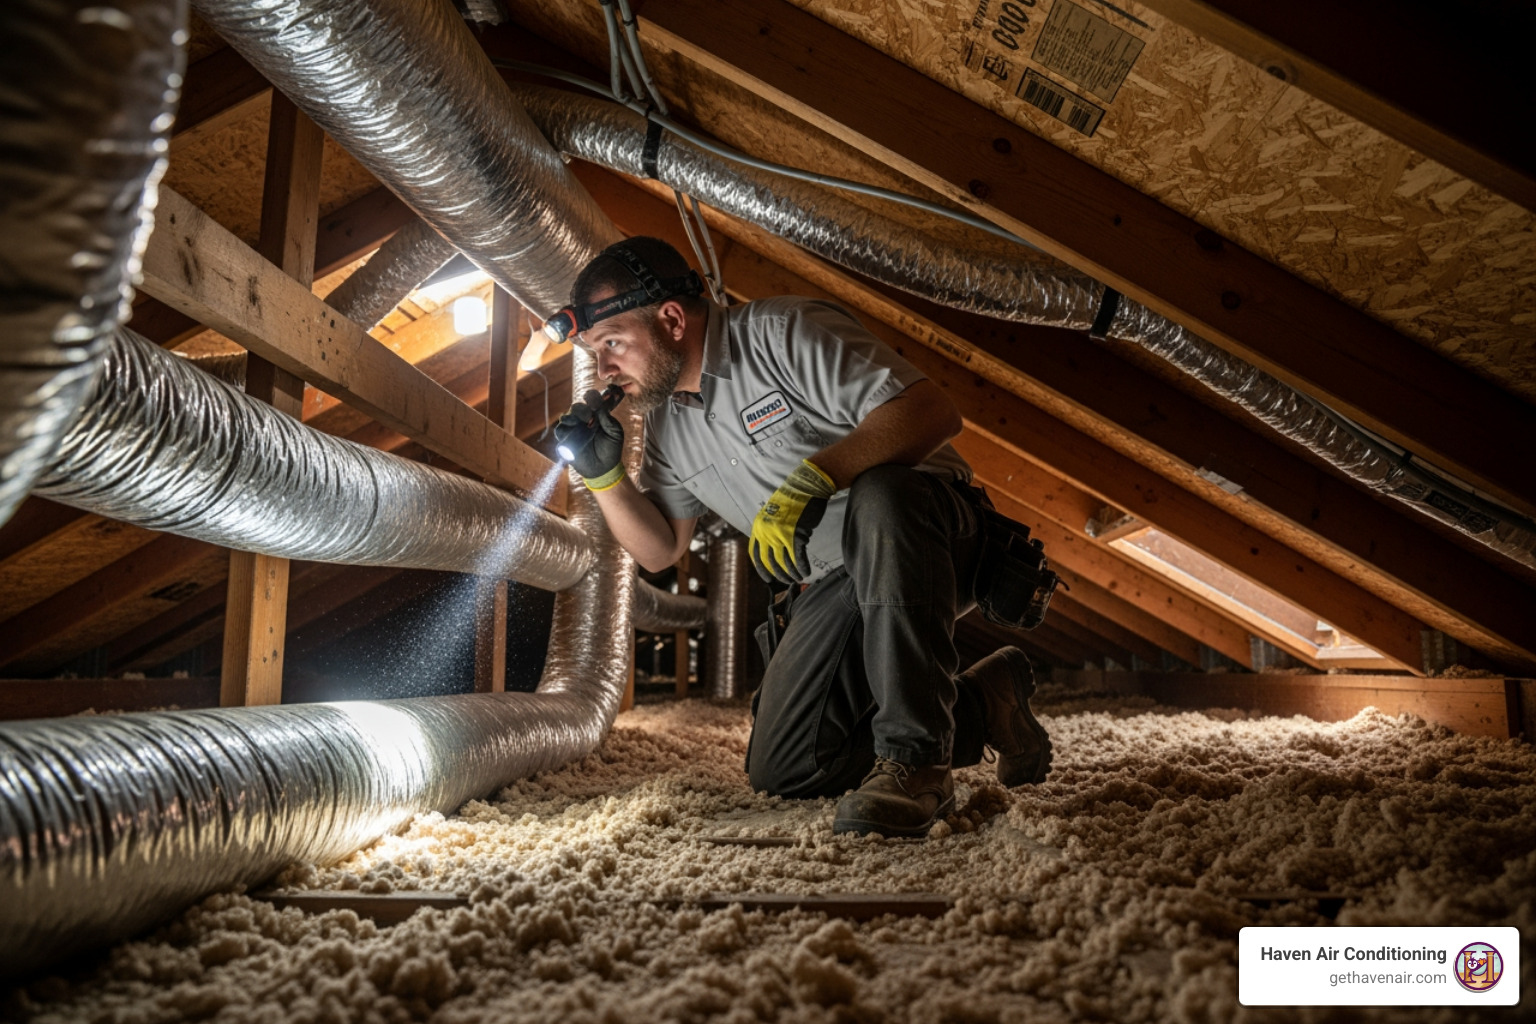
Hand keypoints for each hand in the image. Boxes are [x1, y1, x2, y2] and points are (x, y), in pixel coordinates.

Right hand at [554, 389, 625, 489]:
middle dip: (585, 408)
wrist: (604, 468)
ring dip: (575, 416)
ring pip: (569, 415)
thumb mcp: (615, 432)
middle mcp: (583, 417)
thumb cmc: (611, 448)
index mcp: (596, 413)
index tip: (598, 396)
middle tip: (592, 413)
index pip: (593, 399)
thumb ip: (608, 418)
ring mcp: (574, 427)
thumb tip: (600, 406)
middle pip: (579, 405)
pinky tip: (574, 429)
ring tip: (584, 422)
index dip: (594, 396)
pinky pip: (561, 429)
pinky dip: (566, 428)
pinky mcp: (565, 437)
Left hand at [750, 459, 835, 582]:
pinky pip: (798, 558)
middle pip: (770, 561)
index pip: (756, 554)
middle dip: (779, 574)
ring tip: (799, 578)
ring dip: (792, 573)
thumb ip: (769, 530)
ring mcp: (781, 534)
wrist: (806, 486)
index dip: (762, 569)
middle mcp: (766, 532)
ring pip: (784, 562)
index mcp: (758, 527)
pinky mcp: (796, 535)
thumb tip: (772, 550)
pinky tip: (806, 572)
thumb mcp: (772, 514)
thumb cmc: (793, 500)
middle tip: (787, 580)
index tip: (769, 579)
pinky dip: (802, 567)